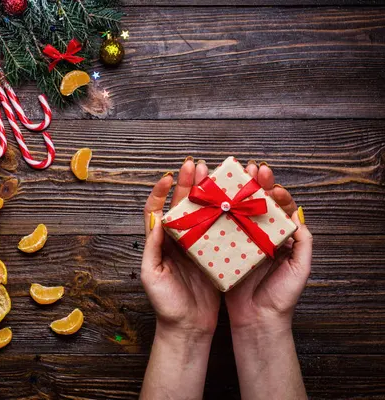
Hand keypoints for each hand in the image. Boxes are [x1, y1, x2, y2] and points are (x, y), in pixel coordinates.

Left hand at [142, 159, 220, 336]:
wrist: (189, 328)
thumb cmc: (166, 304)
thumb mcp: (152, 276)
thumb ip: (152, 247)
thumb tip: (155, 219)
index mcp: (162, 243)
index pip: (158, 210)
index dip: (161, 192)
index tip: (169, 176)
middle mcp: (181, 241)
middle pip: (184, 206)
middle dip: (191, 183)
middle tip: (199, 165)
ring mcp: (200, 247)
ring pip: (205, 213)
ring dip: (211, 194)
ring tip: (219, 175)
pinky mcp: (217, 256)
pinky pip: (222, 231)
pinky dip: (228, 216)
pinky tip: (235, 203)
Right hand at [225, 162, 312, 332]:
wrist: (258, 320)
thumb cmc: (282, 296)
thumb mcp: (300, 268)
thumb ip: (303, 241)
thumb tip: (297, 214)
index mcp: (279, 237)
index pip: (278, 208)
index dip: (274, 192)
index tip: (270, 185)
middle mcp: (259, 236)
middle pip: (256, 204)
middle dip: (254, 184)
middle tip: (251, 169)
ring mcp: (239, 242)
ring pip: (237, 212)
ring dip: (233, 194)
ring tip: (231, 177)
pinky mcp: (222, 252)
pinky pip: (220, 229)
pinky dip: (216, 214)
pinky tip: (213, 201)